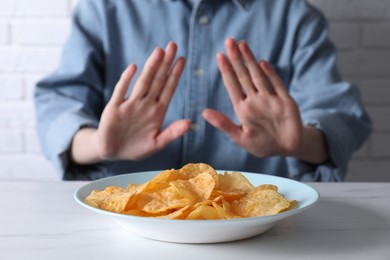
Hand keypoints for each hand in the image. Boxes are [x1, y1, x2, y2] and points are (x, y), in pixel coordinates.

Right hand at [71, 42, 190, 163]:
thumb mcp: (157, 143)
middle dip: (165, 64)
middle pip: (157, 81)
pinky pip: (121, 92)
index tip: (182, 60)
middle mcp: (145, 105)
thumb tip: (190, 123)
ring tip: (159, 52)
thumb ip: (172, 133)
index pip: (168, 89)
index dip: (175, 75)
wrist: (113, 153)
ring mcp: (130, 105)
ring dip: (151, 67)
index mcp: (157, 112)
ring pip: (142, 83)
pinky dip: (127, 80)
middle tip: (173, 45)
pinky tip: (134, 68)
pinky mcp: (114, 108)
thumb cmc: (137, 148)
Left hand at [203, 38, 327, 162]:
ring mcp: (270, 99)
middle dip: (236, 59)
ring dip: (250, 61)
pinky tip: (262, 63)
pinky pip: (277, 85)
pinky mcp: (286, 102)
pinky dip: (270, 75)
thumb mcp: (240, 137)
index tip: (219, 56)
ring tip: (242, 44)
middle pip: (243, 76)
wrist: (287, 150)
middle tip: (229, 41)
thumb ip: (223, 124)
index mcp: (243, 108)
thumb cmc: (262, 145)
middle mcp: (255, 100)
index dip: (226, 70)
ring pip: (258, 76)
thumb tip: (204, 112)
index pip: (232, 85)